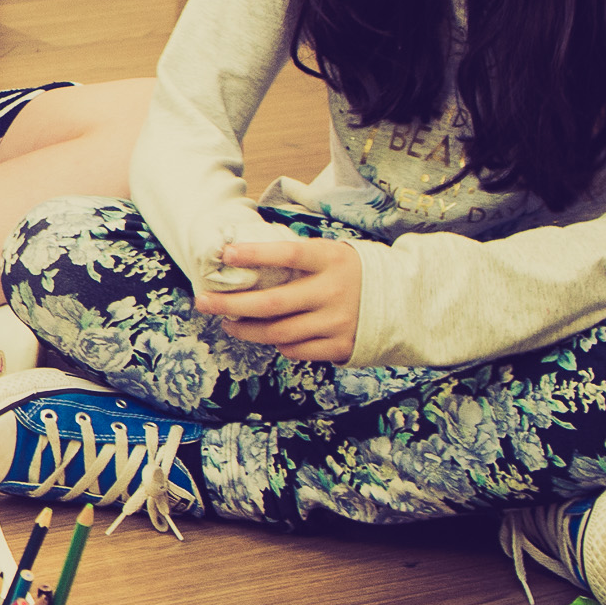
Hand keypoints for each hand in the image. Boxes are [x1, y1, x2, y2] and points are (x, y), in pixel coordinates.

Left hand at [200, 232, 360, 363]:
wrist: (402, 302)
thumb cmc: (350, 273)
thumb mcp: (330, 254)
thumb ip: (297, 257)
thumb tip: (243, 255)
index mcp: (331, 260)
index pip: (288, 254)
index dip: (255, 254)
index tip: (225, 254)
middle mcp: (333, 291)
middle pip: (271, 303)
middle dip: (231, 304)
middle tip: (203, 302)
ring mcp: (337, 322)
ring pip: (278, 333)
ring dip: (245, 330)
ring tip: (228, 322)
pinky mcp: (340, 346)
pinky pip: (295, 350)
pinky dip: (277, 344)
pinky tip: (268, 335)